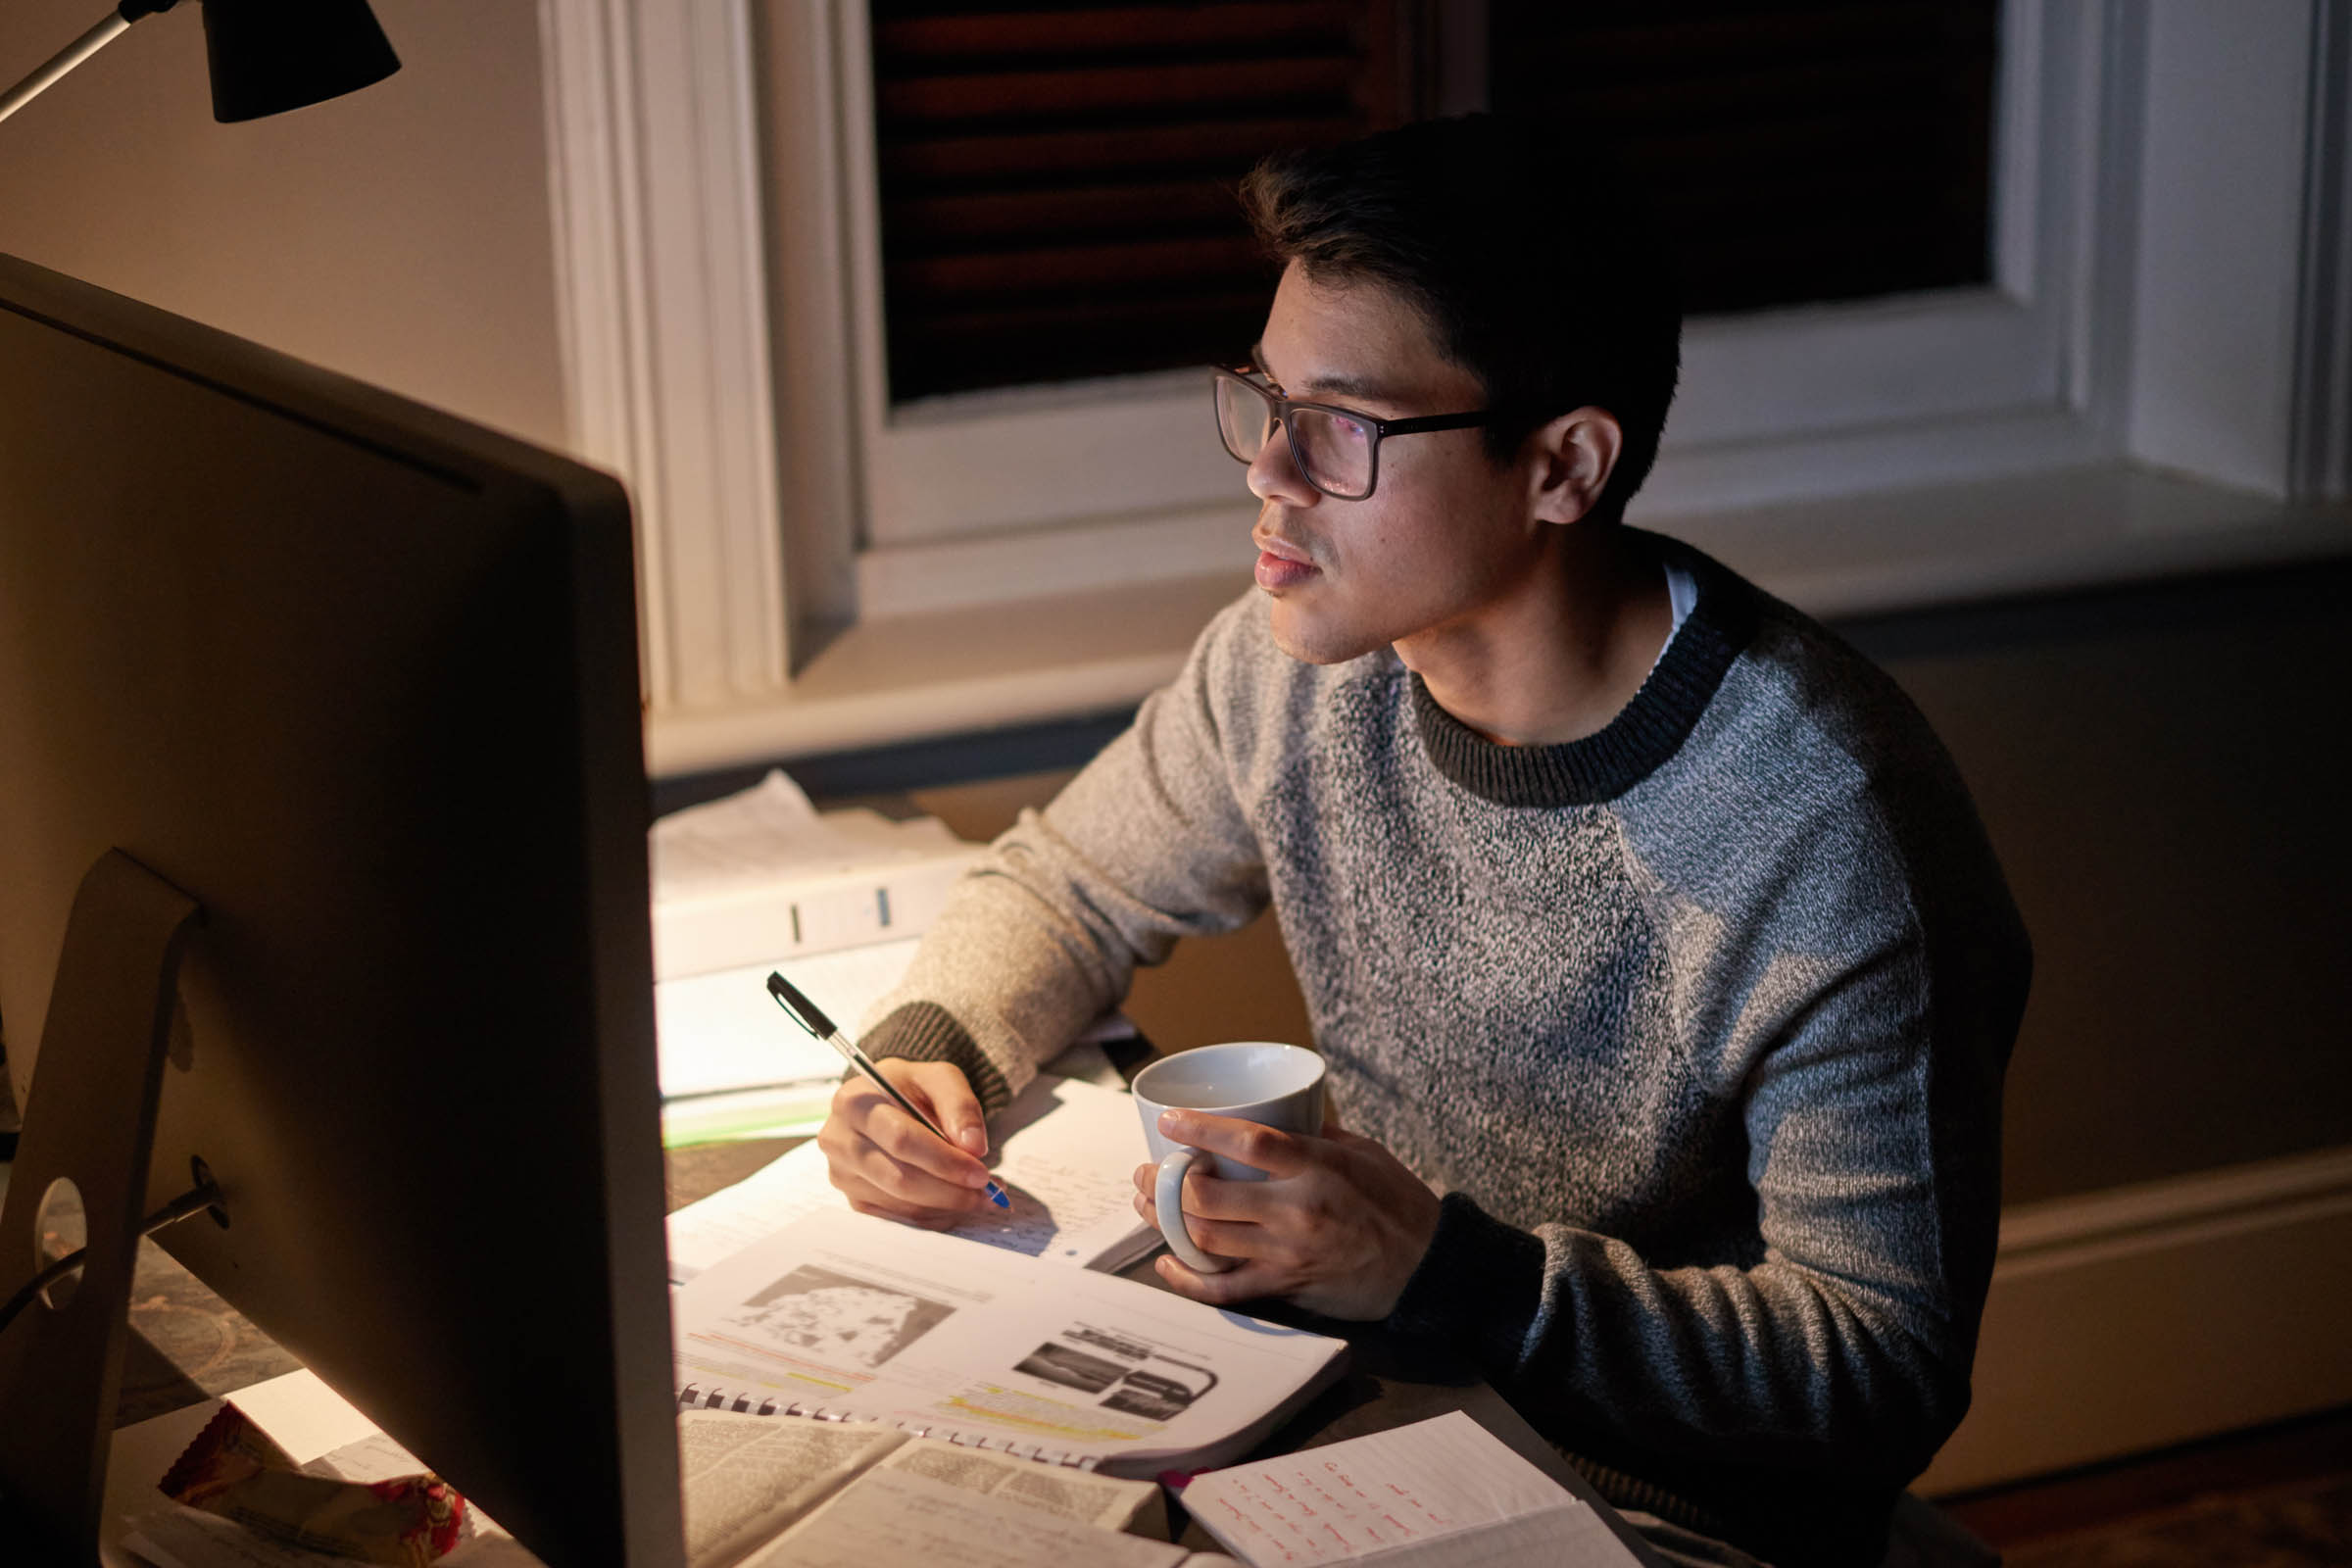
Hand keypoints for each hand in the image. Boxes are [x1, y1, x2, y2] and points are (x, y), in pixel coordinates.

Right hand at [815, 1059, 995, 1227]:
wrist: (889, 1102)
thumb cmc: (911, 1089)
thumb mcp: (940, 1079)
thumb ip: (959, 1105)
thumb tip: (973, 1146)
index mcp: (853, 1101)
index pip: (901, 1139)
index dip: (944, 1160)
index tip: (981, 1173)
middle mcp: (839, 1140)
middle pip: (900, 1179)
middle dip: (950, 1190)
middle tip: (988, 1192)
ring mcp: (843, 1174)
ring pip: (902, 1203)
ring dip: (948, 1206)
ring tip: (982, 1196)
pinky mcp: (855, 1199)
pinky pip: (900, 1218)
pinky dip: (935, 1216)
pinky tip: (957, 1202)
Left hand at [1130, 1107, 1440, 1318]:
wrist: (1428, 1265)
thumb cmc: (1399, 1202)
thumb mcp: (1364, 1151)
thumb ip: (1316, 1133)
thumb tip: (1277, 1112)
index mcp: (1318, 1167)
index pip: (1249, 1141)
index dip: (1201, 1129)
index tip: (1169, 1120)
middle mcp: (1297, 1210)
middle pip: (1210, 1195)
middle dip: (1165, 1182)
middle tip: (1148, 1171)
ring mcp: (1288, 1252)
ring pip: (1206, 1239)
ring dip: (1165, 1222)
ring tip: (1147, 1205)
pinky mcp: (1287, 1286)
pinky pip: (1225, 1289)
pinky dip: (1188, 1279)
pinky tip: (1167, 1263)